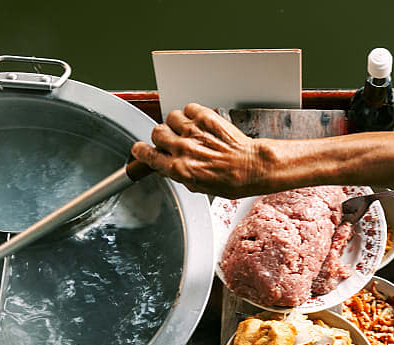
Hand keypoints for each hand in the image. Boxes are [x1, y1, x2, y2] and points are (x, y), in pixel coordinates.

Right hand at [131, 103, 267, 197]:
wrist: (252, 166)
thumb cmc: (231, 180)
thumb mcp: (199, 186)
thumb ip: (179, 175)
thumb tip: (167, 167)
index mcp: (179, 168)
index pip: (147, 154)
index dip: (141, 151)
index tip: (141, 149)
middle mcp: (184, 148)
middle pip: (157, 132)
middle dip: (163, 137)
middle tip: (173, 140)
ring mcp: (194, 131)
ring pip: (171, 117)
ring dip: (178, 123)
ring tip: (190, 131)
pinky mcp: (206, 117)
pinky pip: (188, 108)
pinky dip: (192, 113)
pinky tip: (200, 123)